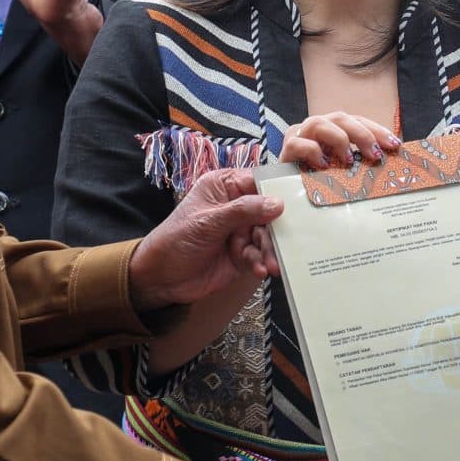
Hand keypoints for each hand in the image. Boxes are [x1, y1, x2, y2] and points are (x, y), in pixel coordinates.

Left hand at [130, 168, 284, 310]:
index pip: (258, 182)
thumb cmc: (176, 239)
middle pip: (269, 211)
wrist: (160, 278)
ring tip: (272, 264)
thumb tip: (277, 203)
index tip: (299, 200)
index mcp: (224, 187)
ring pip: (267, 236)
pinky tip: (260, 270)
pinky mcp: (242, 255)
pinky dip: (262, 263)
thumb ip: (243, 211)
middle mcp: (236, 207)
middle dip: (277, 228)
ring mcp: (240, 231)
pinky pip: (260, 255)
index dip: (278, 190)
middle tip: (286, 241)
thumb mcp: (208, 222)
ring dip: (271, 250)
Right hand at [278, 113, 398, 170]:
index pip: (357, 121)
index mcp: (333, 129)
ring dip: (338, 139)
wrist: (286, 191)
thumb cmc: (318, 180)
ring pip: (319, 123)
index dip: (376, 130)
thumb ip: (360, 163)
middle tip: (375, 155)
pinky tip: (322, 165)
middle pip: (341, 118)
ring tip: (348, 160)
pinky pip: (297, 143)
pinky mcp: (285, 149)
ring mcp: (300, 135)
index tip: (394, 144)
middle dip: (362, 134)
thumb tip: (388, 164)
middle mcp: (317, 127)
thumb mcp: (342, 170)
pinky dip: (312, 151)